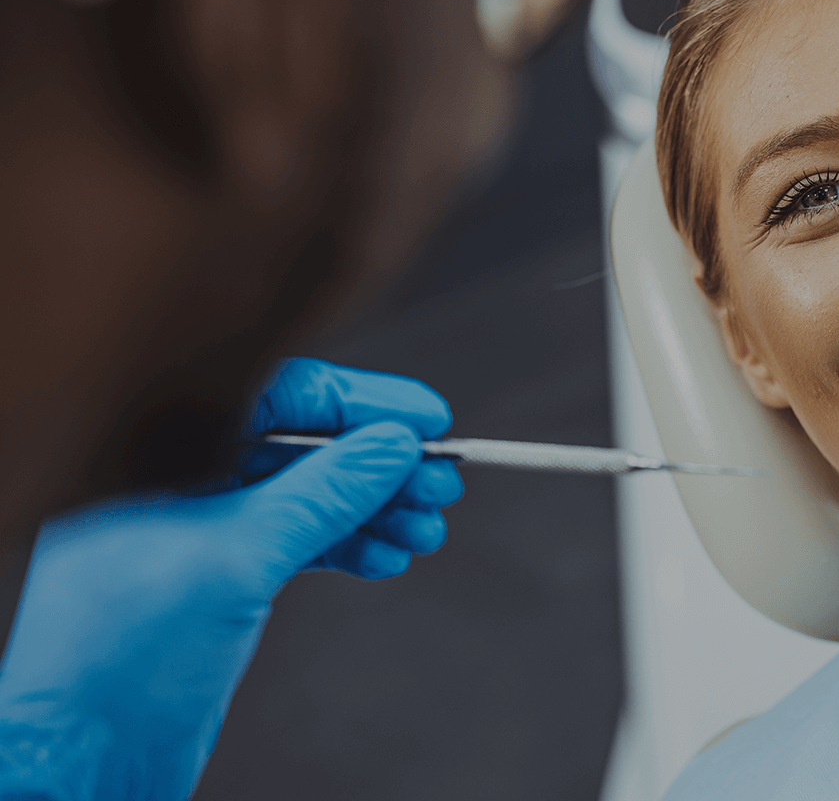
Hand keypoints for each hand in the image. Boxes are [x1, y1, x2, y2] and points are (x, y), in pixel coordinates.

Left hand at [0, 359, 462, 800]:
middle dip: (379, 465)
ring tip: (425, 528)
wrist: (84, 757)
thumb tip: (389, 446)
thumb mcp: (234, 559)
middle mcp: (175, 481)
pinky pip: (297, 541)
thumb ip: (319, 494)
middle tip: (440, 481)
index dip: (359, 402)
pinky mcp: (217, 576)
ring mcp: (196, 529)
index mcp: (157, 454)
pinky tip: (387, 557)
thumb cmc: (115, 660)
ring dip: (375, 509)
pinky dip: (347, 546)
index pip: (274, 396)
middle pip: (300, 446)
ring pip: (307, 496)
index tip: (425, 418)